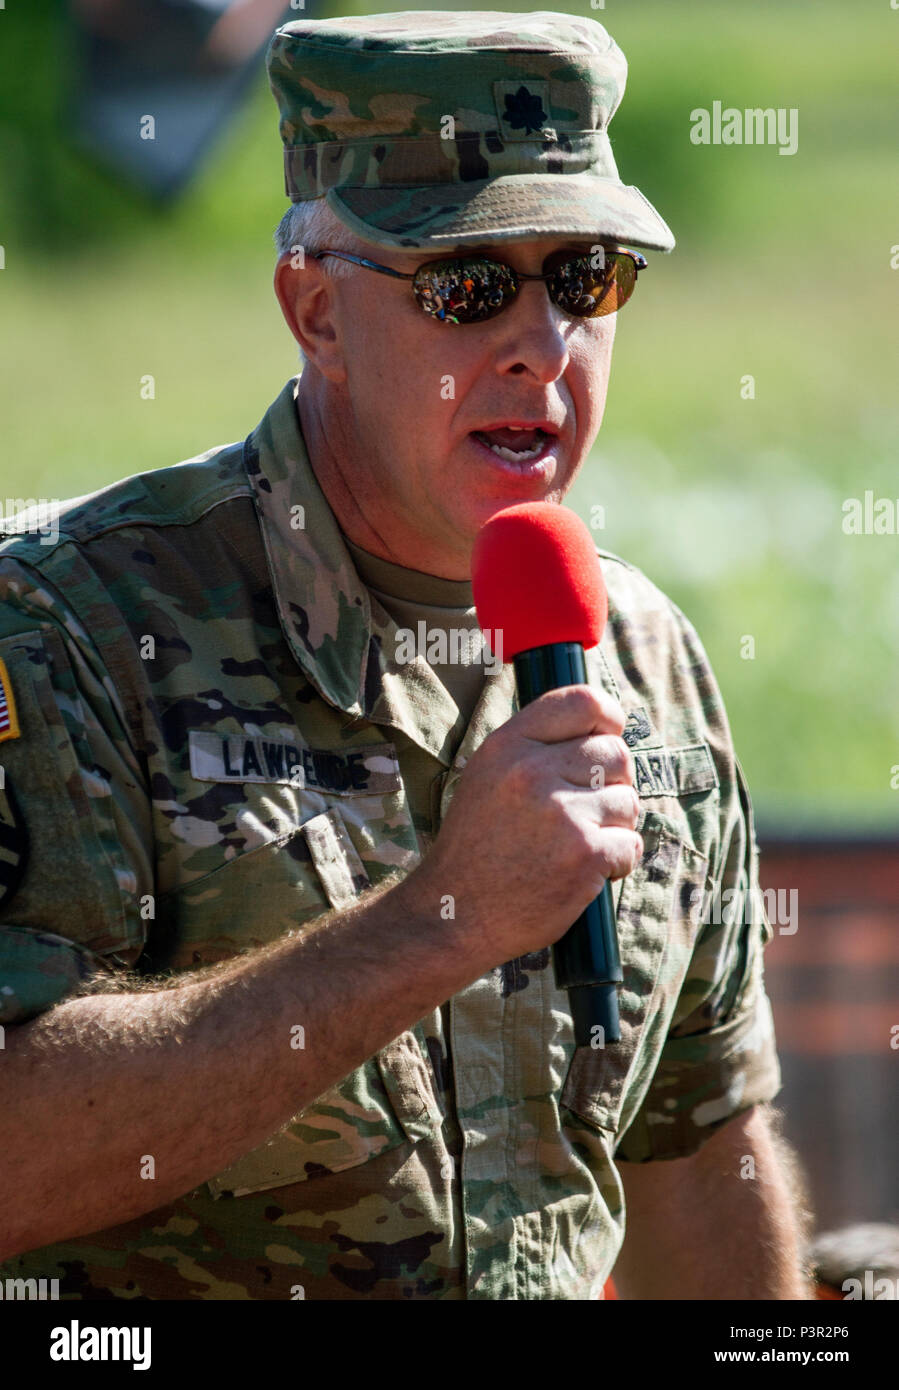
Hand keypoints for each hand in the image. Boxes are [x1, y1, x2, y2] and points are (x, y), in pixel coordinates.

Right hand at [408, 685, 641, 966]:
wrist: (455, 913)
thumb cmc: (477, 846)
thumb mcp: (487, 776)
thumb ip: (536, 747)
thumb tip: (602, 727)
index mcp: (508, 746)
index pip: (583, 702)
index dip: (608, 717)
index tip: (611, 733)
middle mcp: (533, 772)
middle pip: (615, 754)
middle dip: (611, 783)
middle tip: (584, 811)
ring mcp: (562, 813)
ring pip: (627, 800)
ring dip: (613, 825)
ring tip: (574, 844)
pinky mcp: (585, 854)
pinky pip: (630, 843)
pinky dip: (616, 861)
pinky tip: (584, 871)